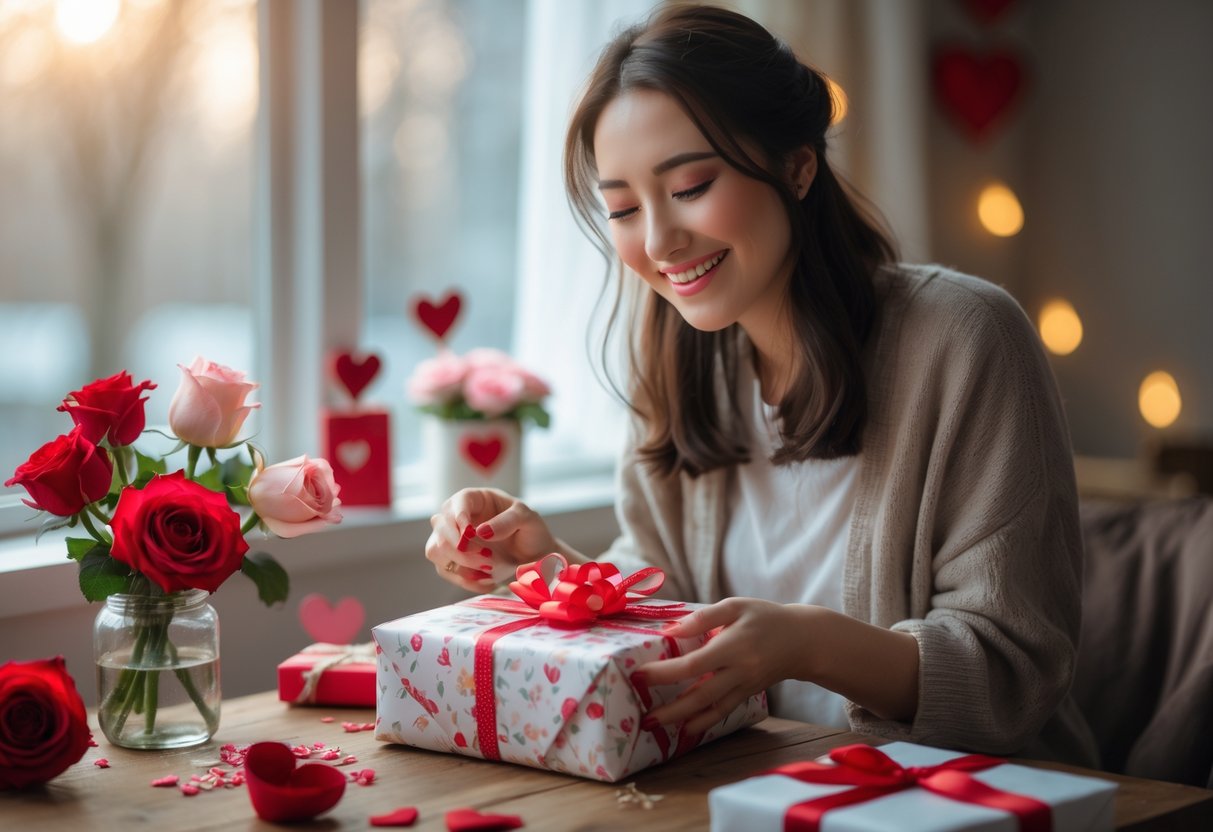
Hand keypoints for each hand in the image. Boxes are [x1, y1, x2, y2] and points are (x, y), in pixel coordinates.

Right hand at [425, 488, 568, 592]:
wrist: (535, 556)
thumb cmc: (530, 531)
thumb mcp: (527, 519)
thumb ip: (507, 521)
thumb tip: (481, 531)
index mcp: (476, 499)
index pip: (457, 501)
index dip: (458, 516)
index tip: (469, 533)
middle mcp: (458, 517)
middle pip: (440, 528)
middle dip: (460, 546)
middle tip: (487, 558)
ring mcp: (452, 539)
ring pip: (435, 550)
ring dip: (460, 564)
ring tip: (488, 570)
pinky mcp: (453, 561)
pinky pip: (446, 571)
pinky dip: (465, 580)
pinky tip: (487, 581)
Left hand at [635, 598, 811, 735]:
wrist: (803, 640)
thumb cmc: (765, 617)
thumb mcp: (736, 606)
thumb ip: (703, 618)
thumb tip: (670, 630)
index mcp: (733, 647)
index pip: (694, 664)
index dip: (666, 672)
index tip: (640, 674)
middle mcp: (739, 671)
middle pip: (700, 695)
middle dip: (670, 709)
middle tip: (643, 718)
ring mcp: (744, 686)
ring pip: (711, 709)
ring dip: (682, 720)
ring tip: (656, 726)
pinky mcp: (747, 694)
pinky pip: (723, 712)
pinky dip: (705, 723)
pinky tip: (687, 730)